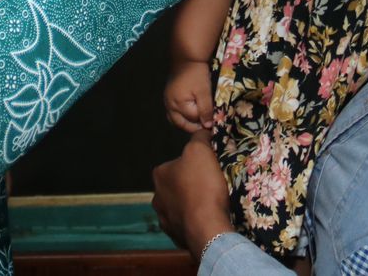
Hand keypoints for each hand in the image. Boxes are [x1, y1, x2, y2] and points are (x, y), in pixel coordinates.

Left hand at [152, 132, 233, 259]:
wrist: (207, 227)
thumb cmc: (202, 186)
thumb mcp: (200, 150)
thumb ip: (198, 138)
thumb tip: (201, 131)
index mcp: (159, 174)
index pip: (176, 163)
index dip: (193, 164)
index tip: (207, 168)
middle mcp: (156, 196)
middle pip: (177, 185)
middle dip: (191, 185)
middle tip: (210, 186)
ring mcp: (164, 218)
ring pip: (180, 206)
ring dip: (192, 204)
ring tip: (210, 204)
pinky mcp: (174, 236)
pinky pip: (186, 224)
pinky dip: (194, 221)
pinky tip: (206, 219)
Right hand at [164, 60, 215, 132]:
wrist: (187, 57)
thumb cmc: (197, 73)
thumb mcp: (204, 92)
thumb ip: (206, 109)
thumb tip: (208, 126)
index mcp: (177, 104)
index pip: (192, 120)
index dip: (204, 121)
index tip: (214, 122)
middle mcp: (169, 105)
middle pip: (180, 123)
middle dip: (193, 126)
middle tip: (206, 126)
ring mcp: (167, 100)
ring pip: (175, 119)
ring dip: (186, 122)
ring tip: (199, 121)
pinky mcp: (169, 96)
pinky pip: (173, 112)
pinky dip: (181, 116)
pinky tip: (190, 114)